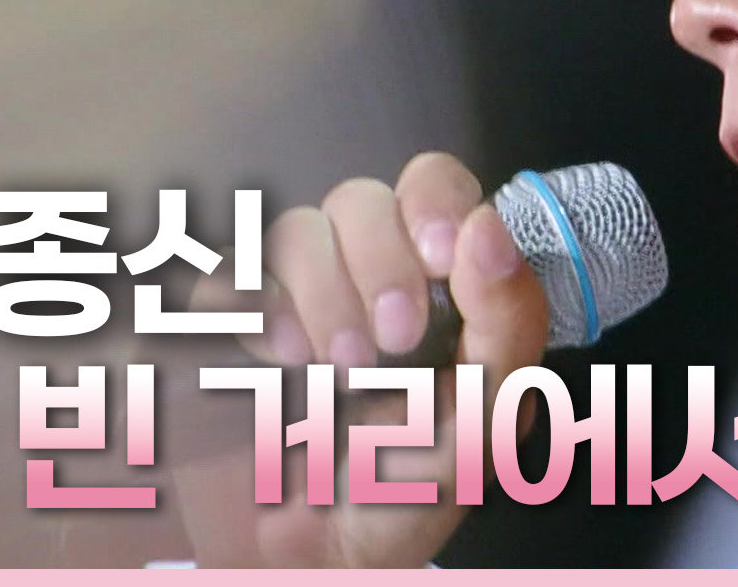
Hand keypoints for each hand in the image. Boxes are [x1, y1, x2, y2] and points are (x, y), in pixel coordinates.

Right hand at [177, 152, 547, 566]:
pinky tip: (279, 362)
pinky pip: (231, 270)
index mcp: (438, 285)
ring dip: (324, 294)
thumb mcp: (485, 424)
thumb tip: (489, 228)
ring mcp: (292, 293)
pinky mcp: (228, 321)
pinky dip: (258, 308)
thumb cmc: (405, 495)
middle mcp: (365, 273)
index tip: (445, 253)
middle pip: (364, 198)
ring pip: (298, 228)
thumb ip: (508, 325)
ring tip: (337, 373)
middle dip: (382, 263)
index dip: (436, 202)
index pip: (437, 188)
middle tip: (392, 341)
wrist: (308, 561)